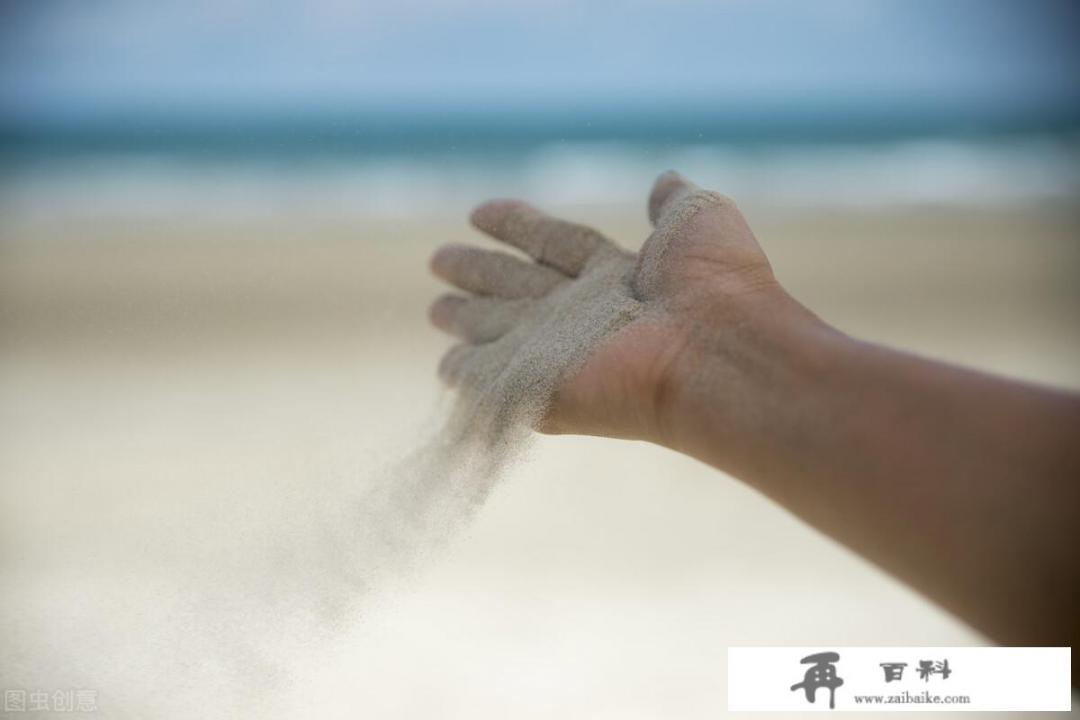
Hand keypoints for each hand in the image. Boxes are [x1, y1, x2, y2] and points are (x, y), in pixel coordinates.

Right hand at [429, 171, 788, 442]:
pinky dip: (470, 376)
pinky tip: (448, 369)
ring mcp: (562, 353)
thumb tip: (664, 180)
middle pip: (519, 286)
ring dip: (468, 320)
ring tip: (437, 310)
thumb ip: (674, 201)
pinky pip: (495, 382)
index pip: (554, 243)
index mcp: (616, 273)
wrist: (714, 352)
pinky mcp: (544, 391)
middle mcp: (584, 312)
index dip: (517, 226)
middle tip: (439, 260)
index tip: (479, 212)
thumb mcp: (699, 219)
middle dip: (479, 272)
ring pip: (501, 330)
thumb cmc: (715, 285)